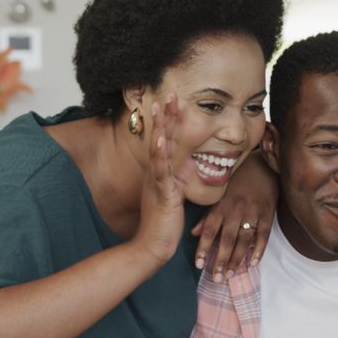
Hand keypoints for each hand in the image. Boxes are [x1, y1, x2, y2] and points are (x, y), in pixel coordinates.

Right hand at [131, 94, 187, 265]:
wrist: (154, 245)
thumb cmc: (164, 224)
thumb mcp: (173, 197)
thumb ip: (176, 182)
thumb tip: (183, 172)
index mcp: (161, 173)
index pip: (167, 142)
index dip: (170, 122)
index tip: (175, 103)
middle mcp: (157, 173)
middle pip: (162, 138)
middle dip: (166, 116)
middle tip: (170, 93)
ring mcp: (157, 180)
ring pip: (159, 148)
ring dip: (161, 127)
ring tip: (162, 106)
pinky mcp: (160, 191)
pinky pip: (160, 170)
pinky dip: (160, 153)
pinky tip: (160, 138)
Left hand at [192, 151, 276, 281]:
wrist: (262, 166)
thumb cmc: (237, 181)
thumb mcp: (219, 194)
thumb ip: (206, 215)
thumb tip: (192, 233)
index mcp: (221, 204)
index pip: (209, 229)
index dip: (204, 248)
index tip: (199, 265)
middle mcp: (236, 209)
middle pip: (227, 239)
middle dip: (221, 260)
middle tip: (216, 278)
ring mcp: (253, 212)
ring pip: (244, 240)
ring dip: (238, 259)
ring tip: (231, 275)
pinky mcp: (268, 214)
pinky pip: (263, 235)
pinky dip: (259, 250)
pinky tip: (253, 263)